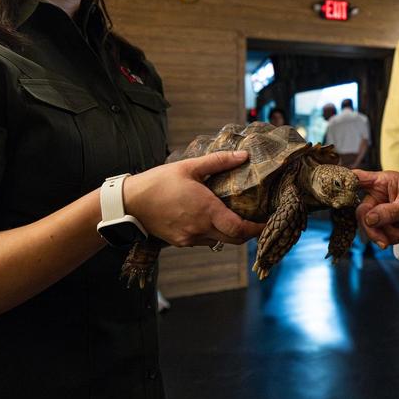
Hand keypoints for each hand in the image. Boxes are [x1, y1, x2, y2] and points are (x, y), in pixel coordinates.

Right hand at [125, 151, 263, 247]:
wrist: (129, 203)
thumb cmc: (158, 182)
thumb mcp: (189, 167)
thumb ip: (218, 162)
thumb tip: (243, 155)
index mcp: (206, 210)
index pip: (240, 228)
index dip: (257, 228)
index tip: (268, 222)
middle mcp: (201, 229)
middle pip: (234, 239)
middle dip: (248, 232)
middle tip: (257, 221)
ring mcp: (190, 238)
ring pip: (220, 241)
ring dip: (230, 233)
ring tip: (236, 217)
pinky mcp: (180, 242)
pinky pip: (204, 241)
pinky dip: (213, 233)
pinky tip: (211, 219)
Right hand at [353, 169, 398, 248]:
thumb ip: (387, 212)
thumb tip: (368, 219)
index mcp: (382, 182)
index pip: (358, 178)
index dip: (346, 184)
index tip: (339, 194)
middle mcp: (377, 194)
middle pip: (362, 212)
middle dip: (374, 229)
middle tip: (384, 241)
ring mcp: (378, 209)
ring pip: (370, 226)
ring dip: (386, 235)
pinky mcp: (382, 221)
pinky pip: (378, 233)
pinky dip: (390, 238)